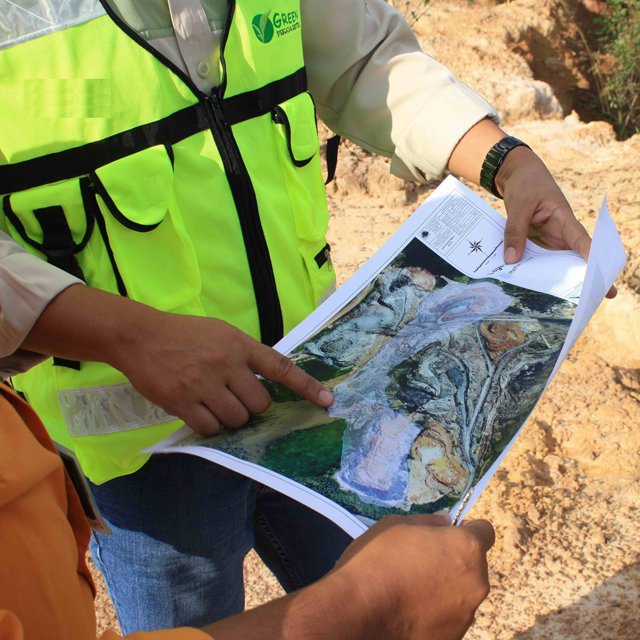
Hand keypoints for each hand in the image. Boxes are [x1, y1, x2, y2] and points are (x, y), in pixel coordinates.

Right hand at [23, 286, 333, 435]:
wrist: (140, 336)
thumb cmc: (185, 333)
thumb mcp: (221, 332)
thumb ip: (246, 353)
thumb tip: (268, 379)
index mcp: (239, 345)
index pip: (281, 368)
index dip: (306, 386)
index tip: (326, 402)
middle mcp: (226, 364)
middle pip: (259, 403)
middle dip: (253, 407)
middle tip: (237, 399)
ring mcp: (204, 384)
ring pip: (237, 419)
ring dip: (232, 419)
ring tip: (216, 404)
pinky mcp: (182, 402)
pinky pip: (210, 428)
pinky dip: (210, 427)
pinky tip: (200, 413)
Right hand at [333, 513, 494, 639]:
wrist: (358, 612)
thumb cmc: (378, 559)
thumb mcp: (396, 526)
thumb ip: (428, 522)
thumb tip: (445, 521)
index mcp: (466, 549)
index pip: (485, 531)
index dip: (468, 530)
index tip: (448, 535)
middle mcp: (476, 582)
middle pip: (474, 565)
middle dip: (455, 561)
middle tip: (422, 562)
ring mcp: (466, 615)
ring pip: (463, 593)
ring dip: (447, 588)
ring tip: (412, 590)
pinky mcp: (453, 638)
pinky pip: (450, 617)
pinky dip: (436, 612)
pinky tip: (409, 610)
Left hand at [496, 146, 616, 297]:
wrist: (517, 176)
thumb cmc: (526, 185)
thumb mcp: (519, 205)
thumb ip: (515, 231)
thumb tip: (511, 260)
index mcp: (565, 221)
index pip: (583, 244)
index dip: (592, 263)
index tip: (601, 281)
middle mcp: (561, 235)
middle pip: (573, 261)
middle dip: (578, 282)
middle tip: (586, 304)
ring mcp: (549, 242)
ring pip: (554, 265)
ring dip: (552, 282)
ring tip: (556, 306)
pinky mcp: (535, 245)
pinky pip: (536, 262)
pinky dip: (531, 273)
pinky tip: (525, 289)